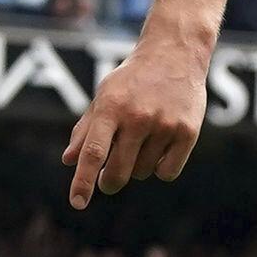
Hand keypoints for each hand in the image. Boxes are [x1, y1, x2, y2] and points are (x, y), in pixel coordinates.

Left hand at [61, 35, 207, 208]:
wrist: (175, 53)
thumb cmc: (133, 79)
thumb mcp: (104, 96)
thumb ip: (85, 129)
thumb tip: (69, 161)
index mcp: (111, 107)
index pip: (93, 153)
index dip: (83, 181)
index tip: (77, 203)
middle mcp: (138, 116)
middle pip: (118, 172)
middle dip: (109, 182)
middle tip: (108, 180)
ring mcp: (165, 124)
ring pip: (142, 172)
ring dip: (137, 167)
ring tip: (142, 141)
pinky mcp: (187, 132)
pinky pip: (167, 172)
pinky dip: (160, 168)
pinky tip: (160, 147)